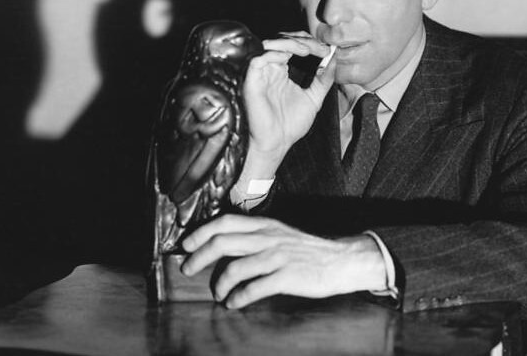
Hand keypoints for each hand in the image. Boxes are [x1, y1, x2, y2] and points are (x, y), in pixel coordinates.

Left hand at [180, 214, 385, 308]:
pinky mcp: (286, 276)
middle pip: (222, 242)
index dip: (201, 233)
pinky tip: (234, 303)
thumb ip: (255, 235)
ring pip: (235, 268)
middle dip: (198, 257)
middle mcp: (268, 237)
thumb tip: (224, 243)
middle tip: (188, 269)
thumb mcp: (280, 233)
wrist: (340, 261)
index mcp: (265, 225)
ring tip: (217, 293)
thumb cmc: (307, 250)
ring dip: (219, 284)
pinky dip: (238, 298)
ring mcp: (277, 257)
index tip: (186, 245)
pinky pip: (253, 288)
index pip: (224, 222)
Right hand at [243, 32, 336, 163]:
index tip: (327, 51)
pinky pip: (259, 59)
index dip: (310, 43)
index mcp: (282, 71)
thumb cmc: (290, 125)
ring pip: (271, 45)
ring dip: (291, 43)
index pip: (293, 46)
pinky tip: (289, 57)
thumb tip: (334, 59)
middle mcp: (270, 69)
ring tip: (308, 49)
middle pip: (283, 40)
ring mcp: (260, 74)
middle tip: (320, 48)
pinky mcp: (251, 81)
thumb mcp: (314, 98)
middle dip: (303, 40)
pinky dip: (275, 53)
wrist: (276, 143)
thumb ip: (324, 79)